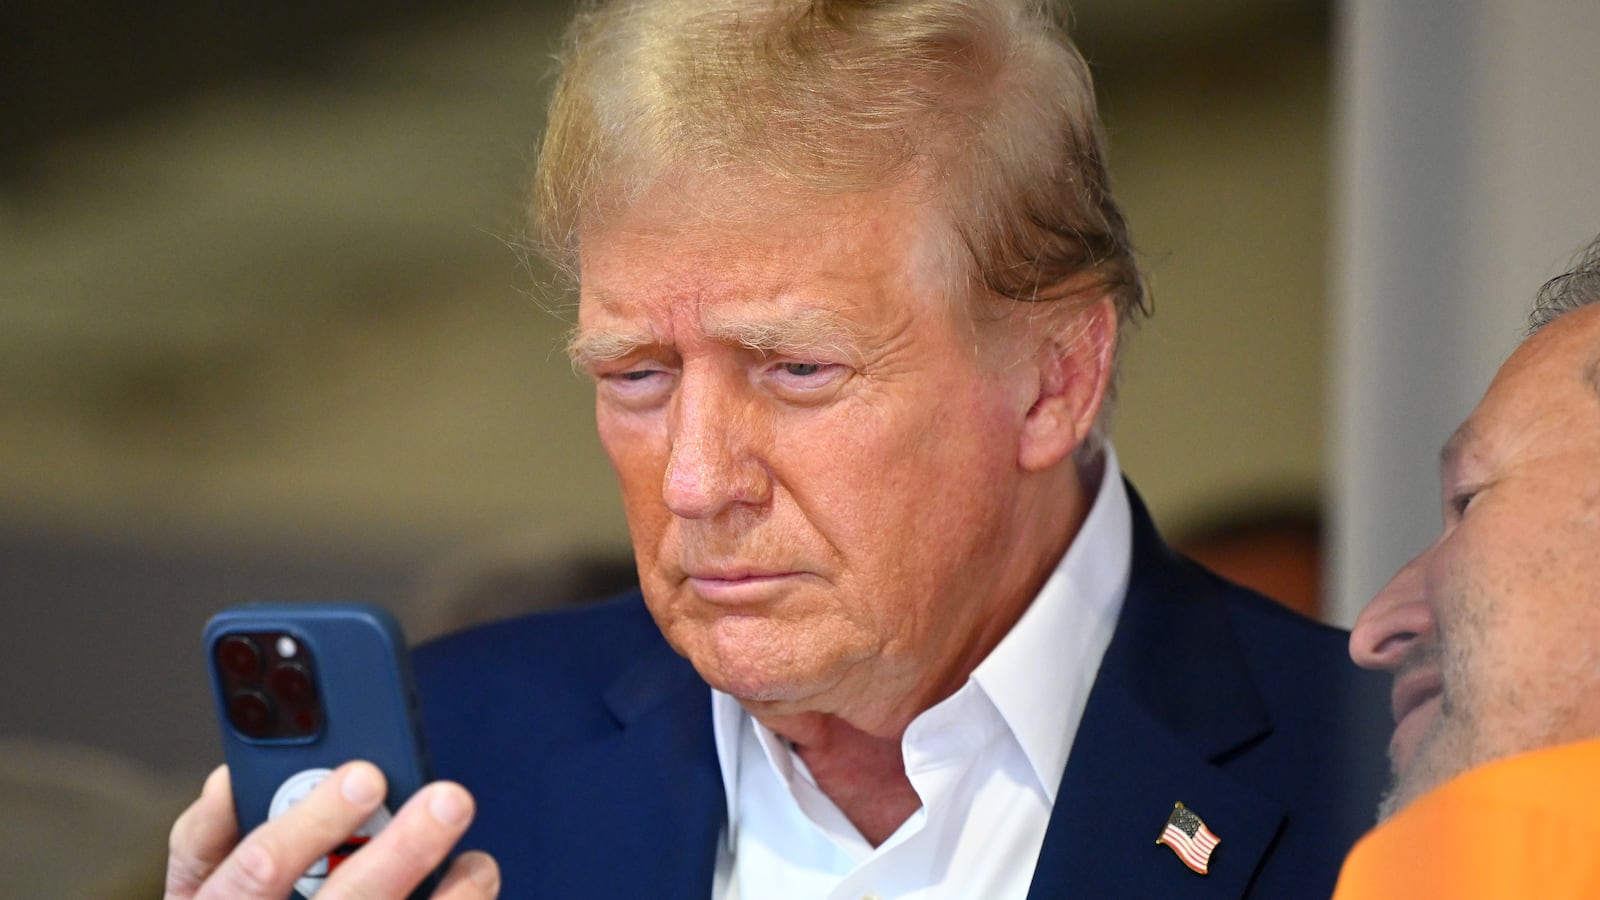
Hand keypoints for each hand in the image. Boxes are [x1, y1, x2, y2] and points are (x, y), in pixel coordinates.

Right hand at [166, 761, 499, 898]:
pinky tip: (472, 887)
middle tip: (447, 801)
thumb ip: (210, 833)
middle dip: (401, 849)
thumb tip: (232, 777)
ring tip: (476, 863)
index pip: (257, 869)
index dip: (312, 824)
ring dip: (449, 897)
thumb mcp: (195, 888)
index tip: (366, 775)